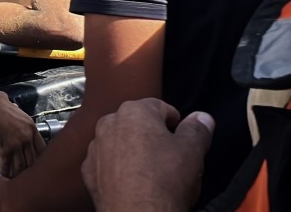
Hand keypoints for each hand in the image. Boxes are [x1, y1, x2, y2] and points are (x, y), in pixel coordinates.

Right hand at [0, 86, 44, 177]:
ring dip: (18, 172)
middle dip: (30, 167)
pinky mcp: (4, 150)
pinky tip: (4, 174)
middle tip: (27, 171)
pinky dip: (6, 172)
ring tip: (16, 175)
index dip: (39, 156)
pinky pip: (7, 166)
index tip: (37, 160)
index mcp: (30, 127)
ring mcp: (16, 145)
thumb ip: (16, 109)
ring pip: (22, 166)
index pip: (41, 147)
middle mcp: (26, 138)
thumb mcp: (12, 105)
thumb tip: (12, 106)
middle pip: (33, 159)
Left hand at [82, 98, 213, 211]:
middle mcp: (109, 122)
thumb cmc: (164, 181)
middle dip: (152, 135)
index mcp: (135, 111)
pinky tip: (132, 182)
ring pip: (119, 141)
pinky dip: (118, 167)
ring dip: (133, 150)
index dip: (176, 123)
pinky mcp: (88, 169)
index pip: (161, 108)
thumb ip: (197, 129)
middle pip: (137, 123)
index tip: (183, 139)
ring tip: (150, 172)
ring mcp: (95, 146)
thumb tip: (202, 117)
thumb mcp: (192, 151)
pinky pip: (107, 161)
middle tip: (169, 157)